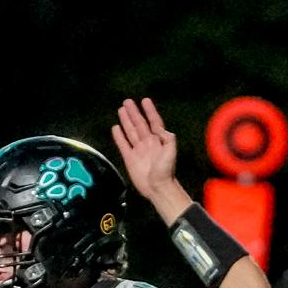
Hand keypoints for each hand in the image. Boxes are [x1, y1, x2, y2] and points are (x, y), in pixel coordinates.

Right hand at [112, 98, 189, 221]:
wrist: (158, 188)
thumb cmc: (166, 170)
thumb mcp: (171, 151)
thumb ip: (167, 137)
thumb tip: (159, 128)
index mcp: (158, 140)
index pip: (154, 121)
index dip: (150, 111)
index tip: (145, 100)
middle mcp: (147, 142)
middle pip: (139, 124)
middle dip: (134, 112)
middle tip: (127, 101)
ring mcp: (138, 150)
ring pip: (130, 131)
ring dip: (126, 121)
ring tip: (121, 109)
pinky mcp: (129, 159)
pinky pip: (123, 145)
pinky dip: (119, 136)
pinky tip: (115, 128)